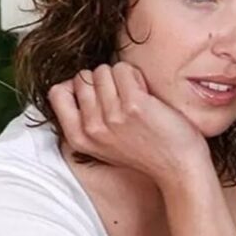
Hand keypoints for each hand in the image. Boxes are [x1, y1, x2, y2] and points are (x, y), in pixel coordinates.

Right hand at [48, 61, 210, 183]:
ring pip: (103, 70)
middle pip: (83, 77)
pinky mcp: (133, 105)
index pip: (57, 92)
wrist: (178, 166)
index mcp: (79, 138)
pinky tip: (145, 92)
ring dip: (120, 76)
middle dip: (103, 80)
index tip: (97, 92)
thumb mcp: (103, 143)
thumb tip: (73, 83)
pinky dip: (135, 74)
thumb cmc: (145, 150)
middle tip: (121, 96)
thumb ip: (85, 119)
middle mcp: (91, 128)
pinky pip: (123, 69)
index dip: (77, 85)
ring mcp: (111, 116)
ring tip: (135, 95)